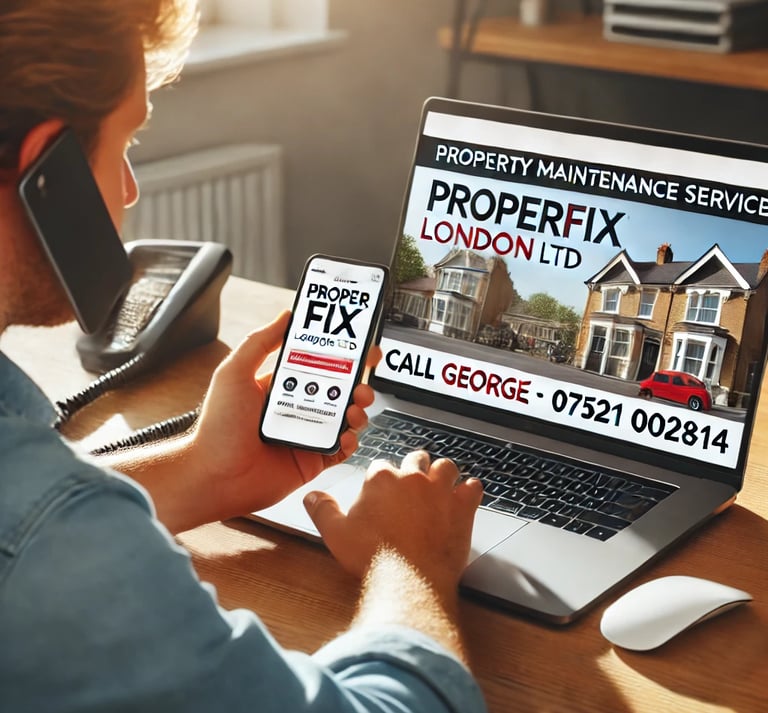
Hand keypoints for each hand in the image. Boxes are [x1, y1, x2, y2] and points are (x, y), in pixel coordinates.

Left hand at [188, 310, 380, 520]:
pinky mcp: (312, 460)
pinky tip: (345, 436)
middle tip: (364, 380)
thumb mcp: (235, 373)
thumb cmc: (218, 428)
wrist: (215, 477)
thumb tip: (285, 316)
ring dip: (357, 410)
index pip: (317, 364)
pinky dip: (350, 442)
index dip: (340, 355)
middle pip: (338, 390)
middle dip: (357, 382)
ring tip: (354, 409)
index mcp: (281, 386)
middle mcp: (296, 408)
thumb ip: (260, 342)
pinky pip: (341, 449)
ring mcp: (306, 435)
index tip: (358, 346)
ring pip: (345, 418)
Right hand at [304, 450, 482, 592]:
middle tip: (412, 488)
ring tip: (439, 487)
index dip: (382, 480)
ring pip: (446, 467)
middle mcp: (412, 477)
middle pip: (416, 459)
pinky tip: (465, 499)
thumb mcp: (335, 534)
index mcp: (382, 479)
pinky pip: (473, 487)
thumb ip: (323, 510)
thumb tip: (312, 496)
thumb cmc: (373, 558)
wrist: (409, 580)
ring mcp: (440, 489)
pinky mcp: (463, 506)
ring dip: (443, 475)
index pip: (381, 467)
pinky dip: (470, 491)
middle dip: (414, 469)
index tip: (383, 494)